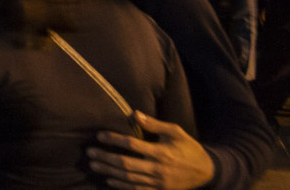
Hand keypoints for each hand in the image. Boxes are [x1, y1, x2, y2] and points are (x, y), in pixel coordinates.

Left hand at [87, 112, 215, 189]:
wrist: (207, 172)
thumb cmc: (189, 148)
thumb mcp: (175, 132)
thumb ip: (154, 124)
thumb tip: (134, 113)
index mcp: (162, 152)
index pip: (132, 145)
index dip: (114, 139)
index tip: (99, 135)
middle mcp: (158, 169)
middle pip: (126, 164)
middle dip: (106, 158)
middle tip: (89, 152)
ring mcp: (158, 183)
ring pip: (129, 178)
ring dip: (109, 172)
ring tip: (94, 164)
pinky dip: (123, 186)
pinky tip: (110, 181)